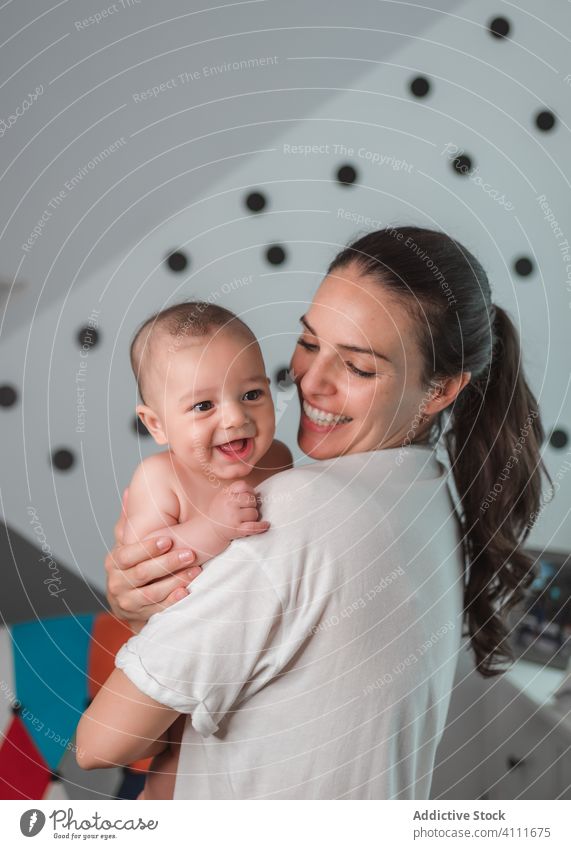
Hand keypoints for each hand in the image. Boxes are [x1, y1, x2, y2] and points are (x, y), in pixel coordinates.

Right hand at [105, 489, 201, 624]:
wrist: (133, 600)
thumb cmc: (137, 563)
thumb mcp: (132, 540)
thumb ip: (132, 519)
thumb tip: (130, 491)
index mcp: (114, 561)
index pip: (128, 554)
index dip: (147, 547)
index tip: (169, 539)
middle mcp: (116, 582)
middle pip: (141, 574)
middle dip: (167, 563)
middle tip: (190, 554)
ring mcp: (126, 602)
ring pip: (150, 593)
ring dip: (174, 581)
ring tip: (195, 571)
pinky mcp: (138, 618)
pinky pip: (156, 611)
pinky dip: (171, 601)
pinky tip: (186, 592)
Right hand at [209, 480, 269, 541]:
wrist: (210, 529)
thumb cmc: (220, 512)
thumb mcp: (223, 496)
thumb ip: (237, 490)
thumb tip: (257, 493)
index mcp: (226, 494)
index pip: (243, 486)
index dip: (249, 490)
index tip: (249, 495)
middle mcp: (229, 504)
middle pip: (251, 500)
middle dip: (252, 504)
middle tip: (246, 509)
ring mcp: (233, 517)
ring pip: (254, 513)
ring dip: (253, 516)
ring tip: (246, 518)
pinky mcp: (237, 530)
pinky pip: (253, 527)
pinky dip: (261, 526)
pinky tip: (265, 525)